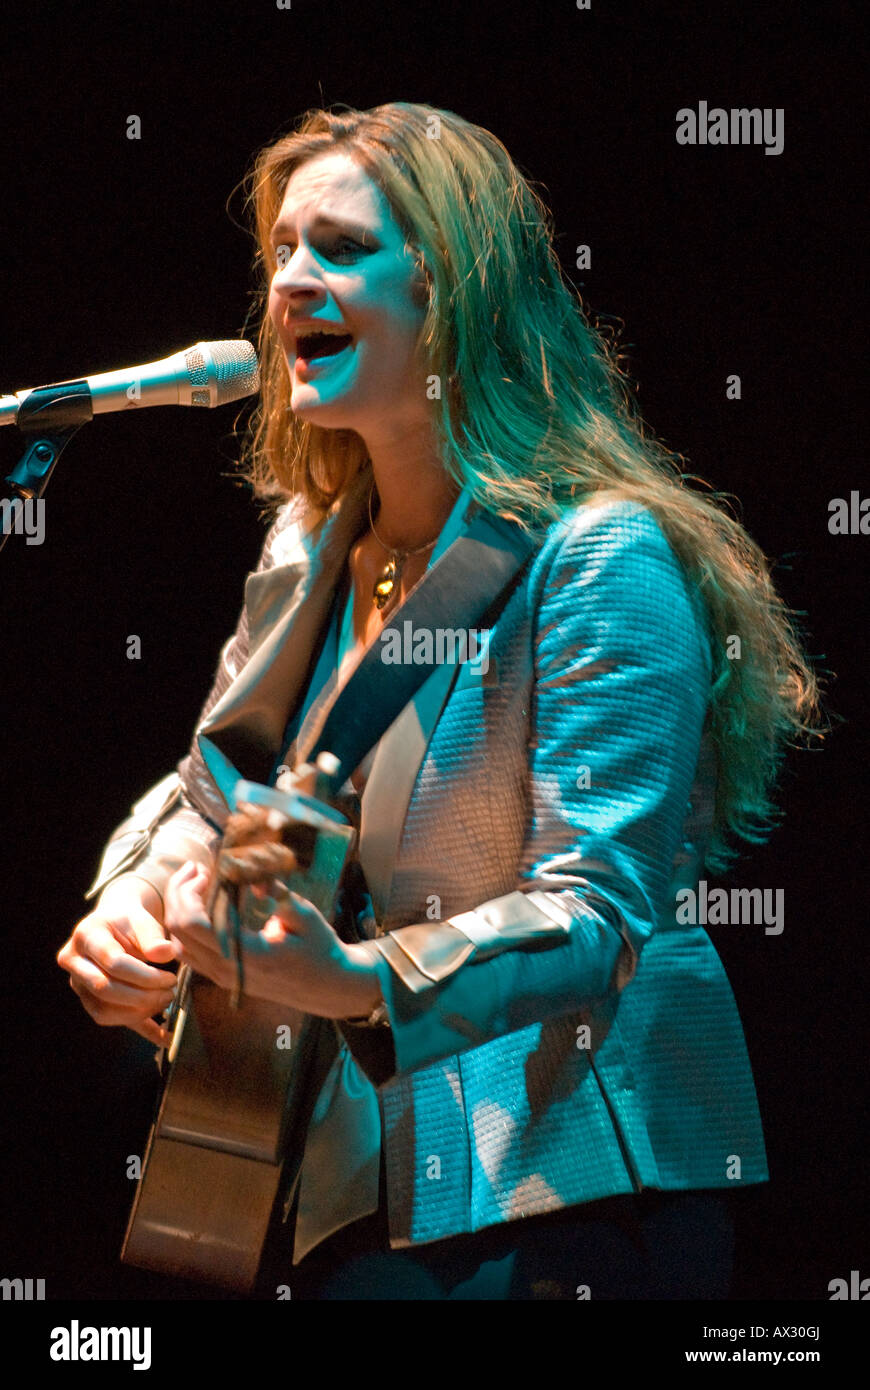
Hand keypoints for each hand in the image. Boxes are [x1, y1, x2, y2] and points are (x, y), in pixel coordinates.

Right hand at [57, 874, 180, 1046]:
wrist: (117, 922)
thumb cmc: (131, 921)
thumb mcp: (142, 920)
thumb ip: (153, 936)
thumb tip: (165, 953)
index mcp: (86, 935)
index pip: (114, 963)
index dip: (145, 976)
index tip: (170, 978)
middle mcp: (73, 961)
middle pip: (104, 988)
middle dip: (142, 996)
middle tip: (169, 992)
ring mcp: (77, 983)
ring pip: (102, 1011)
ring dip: (138, 1012)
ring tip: (165, 1001)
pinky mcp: (88, 1000)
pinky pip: (110, 1020)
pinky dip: (138, 1027)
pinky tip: (163, 1033)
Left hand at [164, 861, 381, 1019]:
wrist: (327, 986)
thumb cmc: (320, 948)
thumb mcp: (305, 915)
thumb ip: (277, 894)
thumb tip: (253, 876)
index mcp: (246, 954)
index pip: (194, 924)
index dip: (188, 893)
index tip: (205, 871)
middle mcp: (228, 970)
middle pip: (178, 932)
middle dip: (179, 894)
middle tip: (197, 869)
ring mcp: (223, 977)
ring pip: (179, 944)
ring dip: (180, 910)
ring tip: (198, 884)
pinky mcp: (224, 977)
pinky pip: (191, 953)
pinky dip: (187, 927)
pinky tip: (203, 906)